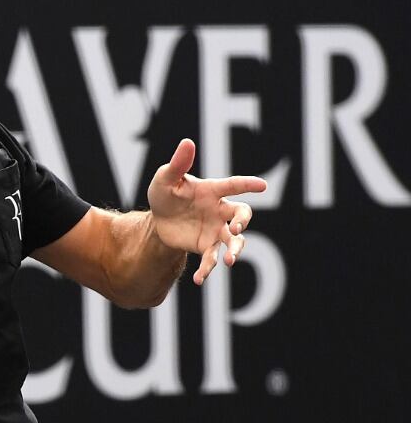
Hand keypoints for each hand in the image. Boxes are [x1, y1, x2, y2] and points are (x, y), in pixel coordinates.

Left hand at [147, 139, 267, 284]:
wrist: (159, 220)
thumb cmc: (166, 194)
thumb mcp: (166, 179)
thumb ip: (178, 164)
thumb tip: (187, 142)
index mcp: (213, 191)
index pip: (233, 185)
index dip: (248, 185)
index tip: (262, 186)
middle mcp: (220, 211)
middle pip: (242, 215)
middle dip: (244, 222)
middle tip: (236, 230)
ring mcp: (216, 229)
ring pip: (234, 241)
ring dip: (235, 251)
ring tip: (230, 261)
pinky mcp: (207, 246)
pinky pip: (212, 259)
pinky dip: (208, 270)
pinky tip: (199, 280)